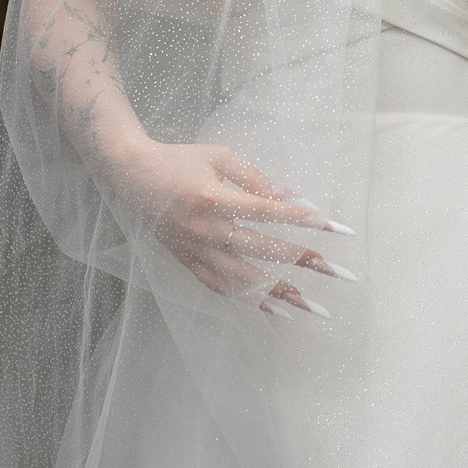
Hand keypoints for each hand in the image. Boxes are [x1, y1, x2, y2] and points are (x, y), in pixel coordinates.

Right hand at [99, 137, 350, 311]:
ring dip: (278, 292)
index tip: (334, 228)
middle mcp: (206, 231)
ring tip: (309, 305)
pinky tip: (271, 310)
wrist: (130, 178)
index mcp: (214, 199)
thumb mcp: (219, 157)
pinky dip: (246, 300)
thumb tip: (291, 196)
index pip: (268, 212)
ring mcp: (195, 251)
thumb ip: (256, 178)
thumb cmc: (178, 161)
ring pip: (243, 278)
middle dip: (302, 261)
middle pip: (262, 250)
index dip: (302, 219)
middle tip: (336, 273)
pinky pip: (220, 287)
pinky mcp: (187, 263)